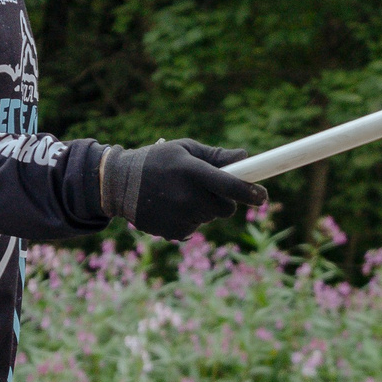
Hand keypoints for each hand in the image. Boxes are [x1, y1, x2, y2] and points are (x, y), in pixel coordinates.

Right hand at [98, 139, 267, 240]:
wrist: (118, 184)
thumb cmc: (157, 161)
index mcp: (192, 171)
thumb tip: (245, 158)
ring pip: (210, 218)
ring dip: (204, 209)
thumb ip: (215, 156)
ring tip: (181, 195)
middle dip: (224, 200)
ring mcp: (180, 217)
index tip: (264, 197)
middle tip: (207, 190)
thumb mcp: (184, 149)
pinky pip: (195, 229)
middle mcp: (187, 197)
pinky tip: (171, 207)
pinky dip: (189, 220)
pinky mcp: (173, 232)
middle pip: (226, 208)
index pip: (230, 185)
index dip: (251, 193)